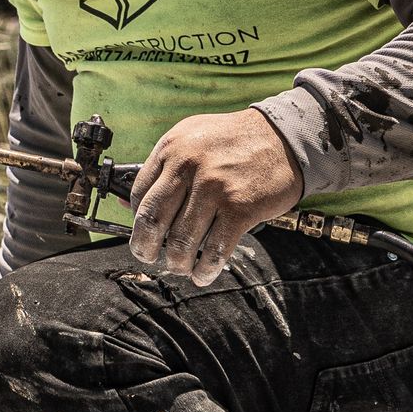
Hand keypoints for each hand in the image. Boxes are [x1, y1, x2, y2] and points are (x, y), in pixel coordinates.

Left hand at [127, 109, 301, 286]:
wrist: (283, 136)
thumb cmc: (234, 140)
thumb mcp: (191, 138)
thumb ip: (163, 167)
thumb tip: (130, 205)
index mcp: (172, 148)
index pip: (139, 193)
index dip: (136, 220)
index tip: (143, 233)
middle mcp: (188, 166)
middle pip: (152, 220)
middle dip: (145, 248)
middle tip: (148, 257)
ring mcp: (214, 188)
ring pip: (181, 240)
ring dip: (177, 263)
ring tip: (179, 267)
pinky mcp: (240, 208)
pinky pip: (214, 250)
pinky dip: (205, 269)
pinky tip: (203, 274)